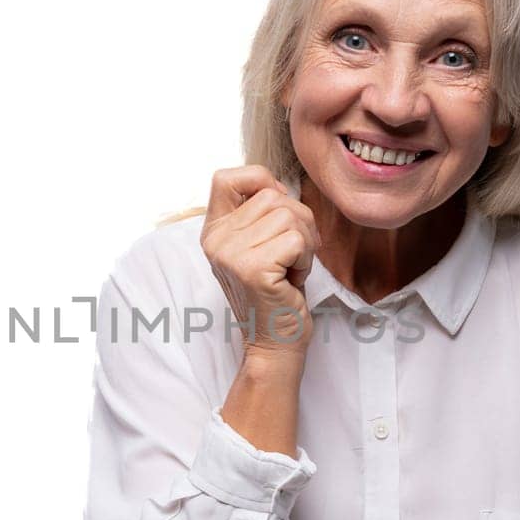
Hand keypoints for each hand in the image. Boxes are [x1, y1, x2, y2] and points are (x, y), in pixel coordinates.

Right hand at [200, 166, 320, 357]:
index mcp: (213, 231)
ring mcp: (230, 254)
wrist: (274, 342)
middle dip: (298, 222)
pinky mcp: (253, 269)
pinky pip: (297, 240)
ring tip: (289, 269)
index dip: (261, 182)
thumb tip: (280, 186)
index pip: (226, 177)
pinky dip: (306, 260)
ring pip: (289, 216)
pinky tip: (292, 280)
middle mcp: (215, 240)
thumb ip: (259, 213)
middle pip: (272, 196)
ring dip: (304, 243)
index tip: (277, 212)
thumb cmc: (276, 292)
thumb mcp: (258, 245)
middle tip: (290, 256)